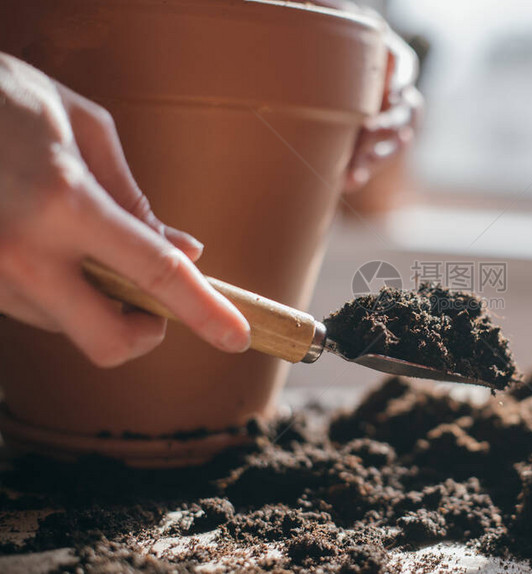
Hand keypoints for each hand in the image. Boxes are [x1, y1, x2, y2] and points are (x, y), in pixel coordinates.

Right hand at [0, 52, 250, 366]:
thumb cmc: (3, 97)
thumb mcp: (82, 127)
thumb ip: (135, 199)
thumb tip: (187, 253)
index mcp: (64, 202)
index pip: (155, 273)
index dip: (204, 312)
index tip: (238, 338)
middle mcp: (22, 251)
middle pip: (106, 340)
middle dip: (144, 333)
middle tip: (152, 306)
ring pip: (66, 327)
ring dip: (93, 305)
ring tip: (78, 245)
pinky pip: (32, 310)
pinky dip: (56, 293)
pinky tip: (44, 247)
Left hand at [308, 1, 423, 190]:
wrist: (317, 75)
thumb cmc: (328, 41)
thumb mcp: (332, 24)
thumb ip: (330, 11)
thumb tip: (313, 1)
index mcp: (388, 57)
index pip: (404, 65)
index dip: (402, 78)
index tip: (394, 90)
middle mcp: (394, 90)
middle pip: (406, 110)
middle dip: (391, 124)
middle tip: (372, 131)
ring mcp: (388, 119)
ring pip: (398, 141)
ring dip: (382, 155)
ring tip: (363, 166)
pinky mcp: (374, 142)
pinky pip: (375, 159)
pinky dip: (363, 170)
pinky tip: (348, 182)